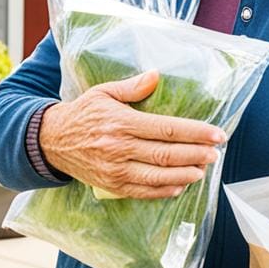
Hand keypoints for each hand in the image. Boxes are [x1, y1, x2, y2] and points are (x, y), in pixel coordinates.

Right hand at [38, 70, 225, 198]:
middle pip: (167, 154)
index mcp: (123, 122)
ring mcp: (116, 170)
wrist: (52, 141)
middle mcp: (120, 148)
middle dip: (196, 155)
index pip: (167, 129)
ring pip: (158, 176)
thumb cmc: (83, 113)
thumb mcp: (104, 92)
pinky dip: (164, 191)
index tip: (217, 134)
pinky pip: (143, 192)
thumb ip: (132, 87)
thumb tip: (156, 75)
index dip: (196, 133)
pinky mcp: (112, 186)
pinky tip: (181, 186)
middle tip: (216, 153)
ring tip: (203, 170)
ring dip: (185, 175)